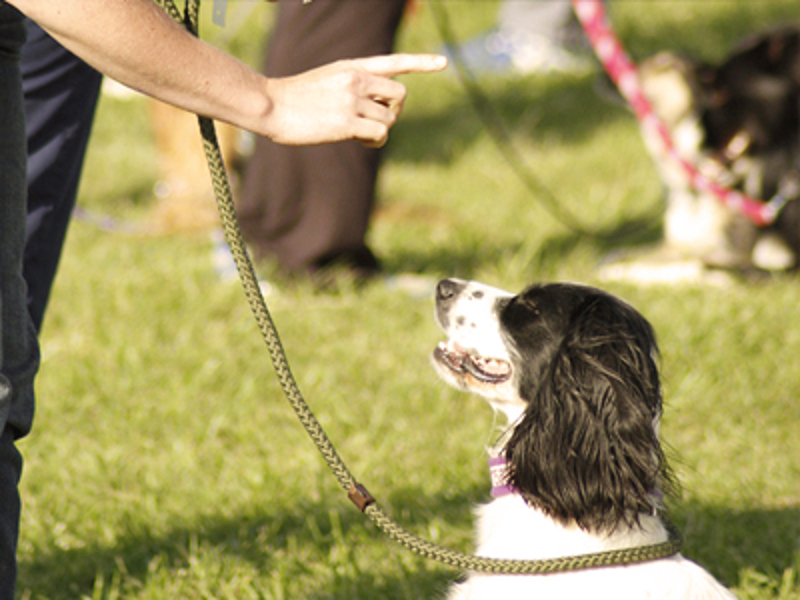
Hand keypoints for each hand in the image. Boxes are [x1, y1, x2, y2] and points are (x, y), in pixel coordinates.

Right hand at [261, 54, 447, 146]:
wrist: (270, 105)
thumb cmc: (295, 97)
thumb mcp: (328, 80)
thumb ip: (354, 87)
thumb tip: (378, 111)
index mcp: (352, 67)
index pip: (394, 62)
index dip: (421, 63)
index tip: (444, 62)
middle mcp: (356, 80)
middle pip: (399, 96)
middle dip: (394, 111)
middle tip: (377, 120)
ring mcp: (352, 100)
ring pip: (389, 119)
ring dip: (380, 130)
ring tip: (360, 133)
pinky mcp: (346, 122)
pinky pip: (379, 134)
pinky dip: (375, 140)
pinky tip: (360, 140)